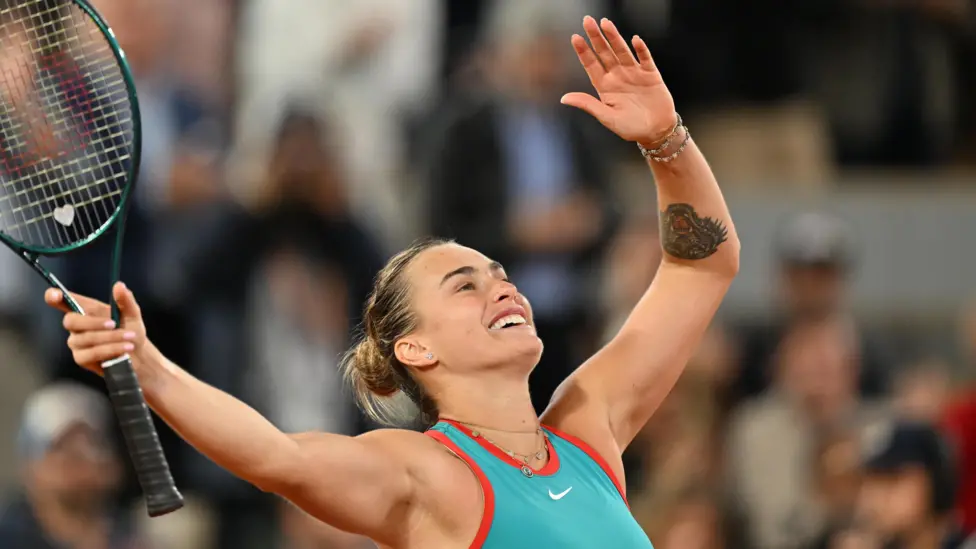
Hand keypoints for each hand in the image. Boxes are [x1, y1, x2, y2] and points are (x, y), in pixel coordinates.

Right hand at [45, 282, 149, 375]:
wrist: (138, 355)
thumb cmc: (131, 330)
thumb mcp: (132, 313)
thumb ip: (125, 300)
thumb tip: (119, 285)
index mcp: (87, 309)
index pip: (64, 301)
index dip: (54, 297)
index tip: (54, 295)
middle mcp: (77, 326)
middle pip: (71, 321)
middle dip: (93, 322)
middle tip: (114, 324)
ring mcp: (77, 343)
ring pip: (85, 338)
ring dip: (110, 337)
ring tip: (130, 337)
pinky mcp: (82, 358)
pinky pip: (92, 353)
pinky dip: (111, 349)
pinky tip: (125, 348)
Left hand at [561, 16, 675, 146]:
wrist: (656, 132)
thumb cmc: (630, 128)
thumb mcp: (607, 117)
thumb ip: (588, 104)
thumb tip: (564, 98)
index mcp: (605, 86)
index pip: (591, 65)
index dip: (583, 51)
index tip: (575, 37)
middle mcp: (617, 76)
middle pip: (605, 53)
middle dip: (596, 37)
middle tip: (587, 21)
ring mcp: (634, 73)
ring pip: (622, 51)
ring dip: (614, 38)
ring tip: (606, 23)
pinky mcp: (651, 74)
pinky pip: (645, 59)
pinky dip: (641, 50)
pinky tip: (635, 40)